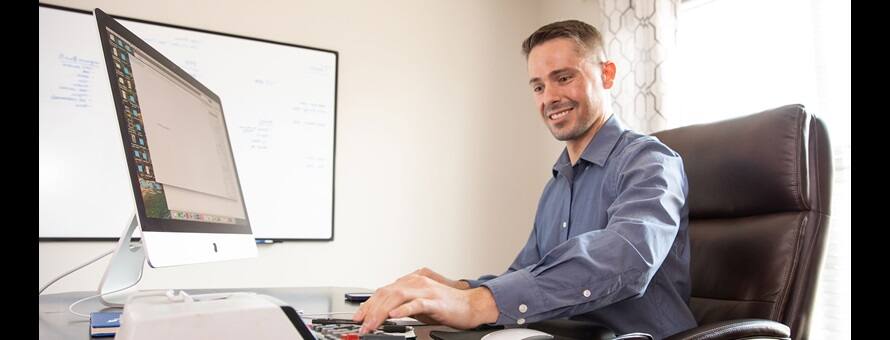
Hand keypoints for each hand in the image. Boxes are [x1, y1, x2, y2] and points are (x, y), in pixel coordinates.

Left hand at [351, 271, 497, 333]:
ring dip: (381, 312)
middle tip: (361, 325)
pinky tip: (393, 315)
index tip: (358, 317)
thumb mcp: (419, 305)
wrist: (471, 306)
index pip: (383, 291)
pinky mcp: (435, 301)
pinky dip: (403, 309)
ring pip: (397, 297)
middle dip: (371, 310)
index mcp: (411, 281)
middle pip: (387, 293)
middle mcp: (416, 282)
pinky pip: (416, 303)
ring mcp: (426, 290)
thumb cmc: (447, 306)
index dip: (368, 304)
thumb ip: (402, 306)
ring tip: (372, 324)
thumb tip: (384, 314)